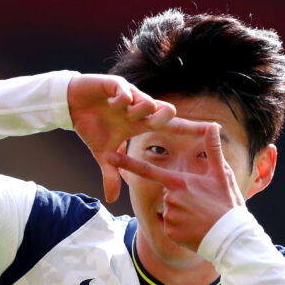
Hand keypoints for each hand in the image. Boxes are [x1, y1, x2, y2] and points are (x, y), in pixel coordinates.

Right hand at [68, 74, 208, 201]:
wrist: (71, 105)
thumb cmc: (91, 126)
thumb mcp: (102, 154)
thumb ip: (111, 174)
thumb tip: (112, 199)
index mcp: (141, 123)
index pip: (172, 127)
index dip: (192, 129)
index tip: (213, 129)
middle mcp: (140, 108)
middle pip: (164, 111)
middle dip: (163, 117)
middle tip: (153, 123)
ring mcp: (128, 96)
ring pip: (146, 100)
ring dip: (140, 108)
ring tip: (125, 112)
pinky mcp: (114, 85)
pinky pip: (125, 90)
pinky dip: (123, 97)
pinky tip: (117, 103)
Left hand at [107, 123, 244, 250]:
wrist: (231, 237)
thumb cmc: (227, 204)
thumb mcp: (221, 175)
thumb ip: (213, 149)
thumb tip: (214, 125)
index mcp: (179, 182)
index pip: (148, 170)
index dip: (127, 163)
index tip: (110, 156)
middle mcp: (170, 198)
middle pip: (167, 194)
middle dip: (181, 198)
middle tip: (202, 205)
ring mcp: (169, 216)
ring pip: (169, 211)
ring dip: (182, 214)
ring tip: (200, 218)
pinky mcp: (170, 233)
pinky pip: (170, 227)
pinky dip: (181, 228)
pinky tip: (195, 229)